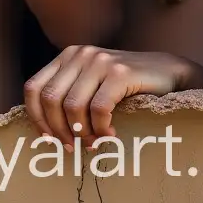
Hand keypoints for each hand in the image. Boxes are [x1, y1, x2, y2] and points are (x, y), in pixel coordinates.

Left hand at [24, 46, 200, 145]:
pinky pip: (99, 109)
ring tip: (94, 143)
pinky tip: (110, 134)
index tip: (48, 139)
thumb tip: (47, 130)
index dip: (36, 117)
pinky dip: (101, 128)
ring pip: (72, 106)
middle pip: (50, 99)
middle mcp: (80, 54)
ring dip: (81, 133)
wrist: (168, 72)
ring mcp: (99, 61)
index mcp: (68, 56)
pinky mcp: (120, 73)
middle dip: (58, 130)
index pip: (34, 87)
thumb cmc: (127, 85)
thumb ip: (70, 94)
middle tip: (72, 147)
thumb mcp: (92, 82)